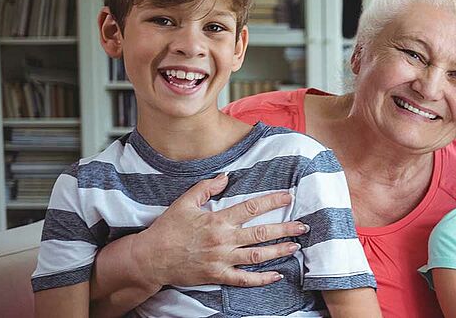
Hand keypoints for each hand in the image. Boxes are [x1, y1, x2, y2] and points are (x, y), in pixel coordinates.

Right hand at [130, 173, 308, 287]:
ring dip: (279, 251)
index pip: (251, 208)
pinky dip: (262, 278)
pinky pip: (244, 279)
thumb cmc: (167, 229)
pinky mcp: (218, 275)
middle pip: (261, 233)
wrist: (151, 258)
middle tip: (304, 226)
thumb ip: (206, 188)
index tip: (288, 197)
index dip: (272, 201)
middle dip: (286, 229)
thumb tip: (225, 176)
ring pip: (257, 256)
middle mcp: (223, 240)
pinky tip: (277, 275)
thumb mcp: (184, 202)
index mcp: (217, 220)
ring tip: (296, 246)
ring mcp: (222, 259)